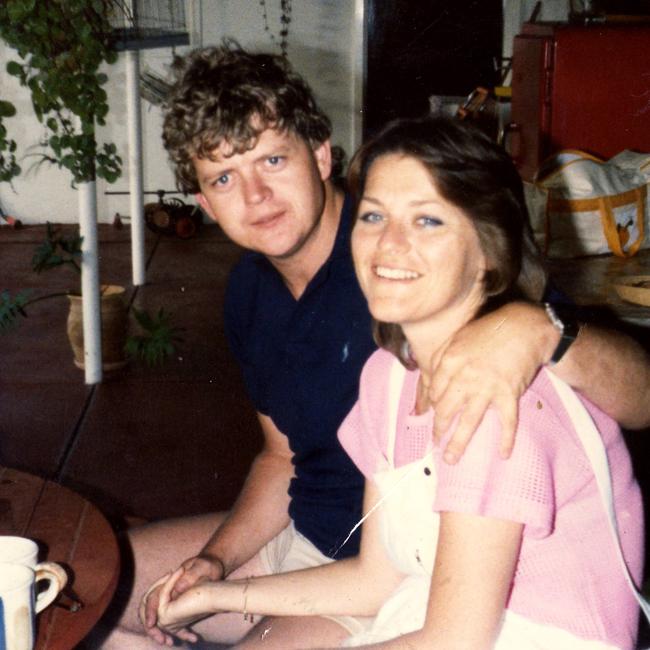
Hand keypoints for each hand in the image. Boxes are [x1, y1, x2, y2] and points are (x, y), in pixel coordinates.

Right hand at [139, 554, 224, 644]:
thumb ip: (190, 575)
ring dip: (162, 633)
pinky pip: (174, 623)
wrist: (214, 566)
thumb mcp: (202, 566)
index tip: (152, 623)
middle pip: (150, 612)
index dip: (149, 611)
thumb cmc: (207, 565)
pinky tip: (191, 639)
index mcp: (166, 582)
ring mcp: (171, 602)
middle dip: (152, 628)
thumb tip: (178, 589)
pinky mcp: (180, 608)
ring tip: (169, 643)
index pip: (149, 599)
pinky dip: (180, 633)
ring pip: (160, 621)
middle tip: (161, 639)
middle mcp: (165, 593)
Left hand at [427, 303, 554, 462]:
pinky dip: (507, 439)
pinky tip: (504, 454)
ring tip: (450, 459)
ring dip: (458, 443)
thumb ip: (441, 358)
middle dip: (438, 429)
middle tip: (434, 442)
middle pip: (445, 410)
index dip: (432, 404)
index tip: (433, 413)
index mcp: (450, 361)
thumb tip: (429, 382)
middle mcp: (465, 377)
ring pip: (469, 421)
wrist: (524, 327)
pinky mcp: (508, 394)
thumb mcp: (458, 337)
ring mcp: (487, 388)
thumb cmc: (488, 330)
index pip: (433, 391)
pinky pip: (507, 422)